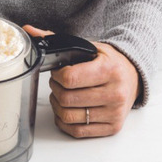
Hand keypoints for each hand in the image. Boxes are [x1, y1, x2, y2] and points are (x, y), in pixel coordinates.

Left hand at [23, 25, 140, 137]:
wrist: (134, 76)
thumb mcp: (87, 47)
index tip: (58, 72)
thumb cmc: (108, 62)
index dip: (57, 76)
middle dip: (55, 89)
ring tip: (62, 95)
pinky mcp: (113, 127)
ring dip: (58, 106)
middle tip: (58, 84)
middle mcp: (115, 93)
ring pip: (69, 117)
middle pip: (66, 99)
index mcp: (109, 70)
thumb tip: (28, 30)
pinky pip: (78, 131)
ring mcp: (114, 113)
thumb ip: (56, 40)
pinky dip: (65, 122)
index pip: (69, 78)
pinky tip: (67, 110)